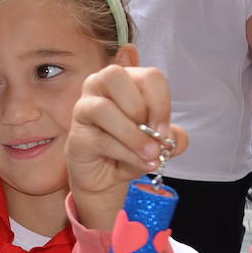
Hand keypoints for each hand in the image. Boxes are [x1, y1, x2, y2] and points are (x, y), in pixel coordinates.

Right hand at [66, 65, 187, 230]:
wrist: (107, 176)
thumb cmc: (131, 149)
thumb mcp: (160, 142)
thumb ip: (174, 138)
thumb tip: (170, 139)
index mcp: (126, 81)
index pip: (148, 76)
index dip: (161, 102)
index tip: (164, 130)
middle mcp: (100, 86)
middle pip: (115, 76)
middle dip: (140, 108)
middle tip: (154, 135)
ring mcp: (84, 108)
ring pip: (103, 108)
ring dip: (133, 134)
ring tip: (150, 153)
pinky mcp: (77, 136)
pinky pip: (101, 139)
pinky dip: (126, 153)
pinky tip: (138, 163)